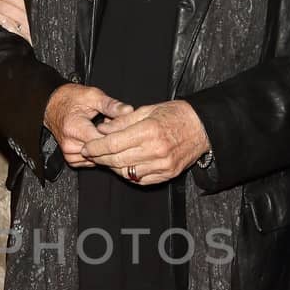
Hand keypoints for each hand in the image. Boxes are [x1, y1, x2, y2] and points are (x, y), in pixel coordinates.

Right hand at [44, 84, 131, 168]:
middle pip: (101, 151)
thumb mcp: (92, 95)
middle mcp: (70, 144)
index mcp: (75, 128)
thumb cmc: (71, 99)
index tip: (122, 125)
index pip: (103, 141)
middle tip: (113, 126)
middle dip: (111, 141)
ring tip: (102, 131)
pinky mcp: (71, 158)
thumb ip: (111, 105)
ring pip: (98, 158)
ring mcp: (69, 153)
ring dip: (104, 148)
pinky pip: (90, 162)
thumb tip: (129, 110)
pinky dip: (97, 153)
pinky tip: (96, 140)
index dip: (116, 134)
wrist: (52, 105)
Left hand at [83, 100, 209, 184]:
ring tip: (105, 159)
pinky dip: (128, 174)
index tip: (86, 147)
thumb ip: (123, 121)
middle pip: (117, 160)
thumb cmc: (176, 114)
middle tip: (90, 154)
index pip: (113, 144)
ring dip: (112, 167)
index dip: (96, 147)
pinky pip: (140, 179)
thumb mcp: (148, 110)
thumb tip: (101, 129)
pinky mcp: (167, 174)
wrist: (202, 128)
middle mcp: (155, 151)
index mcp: (149, 131)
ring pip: (127, 172)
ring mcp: (162, 165)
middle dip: (100, 158)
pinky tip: (122, 165)